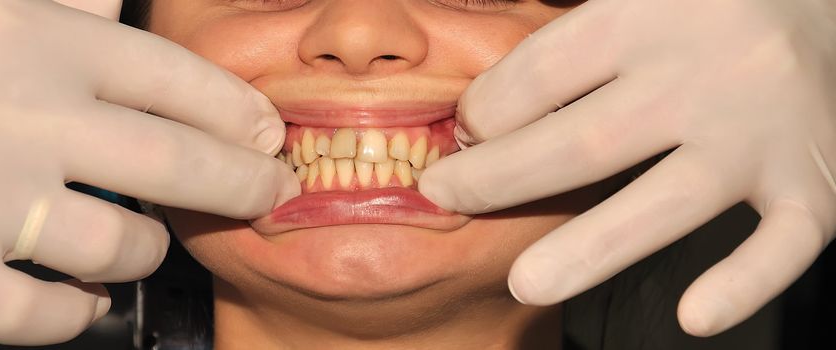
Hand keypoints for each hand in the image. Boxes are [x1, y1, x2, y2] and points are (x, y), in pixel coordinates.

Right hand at [0, 0, 297, 344]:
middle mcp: (25, 119)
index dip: (238, 110)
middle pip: (179, 162)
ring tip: (150, 241)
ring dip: (147, 247)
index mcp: (37, 39)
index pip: (178, 78)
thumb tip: (117, 10)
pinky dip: (73, 313)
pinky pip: (33, 315)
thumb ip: (59, 2)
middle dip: (242, 184)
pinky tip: (86, 298)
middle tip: (270, 193)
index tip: (268, 133)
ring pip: (117, 243)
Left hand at [419, 0, 835, 336]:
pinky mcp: (817, 185)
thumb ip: (578, 38)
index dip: (487, 110)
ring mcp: (762, 135)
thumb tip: (486, 110)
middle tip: (444, 196)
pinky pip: (782, 245)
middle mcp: (706, 74)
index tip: (464, 135)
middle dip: (498, 177)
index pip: (545, 72)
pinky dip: (744, 285)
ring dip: (588, 250)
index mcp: (655, 15)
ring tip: (525, 284)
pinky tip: (693, 316)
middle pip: (583, 141)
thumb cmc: (719, 12)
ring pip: (664, 203)